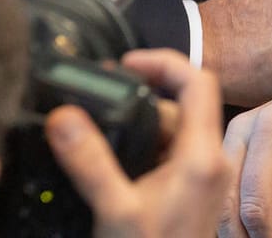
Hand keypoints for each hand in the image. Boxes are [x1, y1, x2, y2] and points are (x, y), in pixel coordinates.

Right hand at [49, 50, 232, 237]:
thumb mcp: (116, 210)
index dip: (160, 61)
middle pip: (176, 105)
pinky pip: (161, 155)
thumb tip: (64, 116)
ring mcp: (197, 180)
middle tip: (95, 103)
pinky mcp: (184, 194)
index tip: (123, 64)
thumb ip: (90, 161)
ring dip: (131, 125)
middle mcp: (207, 162)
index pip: (197, 81)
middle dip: (134, 98)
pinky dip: (135, 149)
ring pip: (166, 131)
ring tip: (94, 134)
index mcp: (202, 156)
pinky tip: (107, 162)